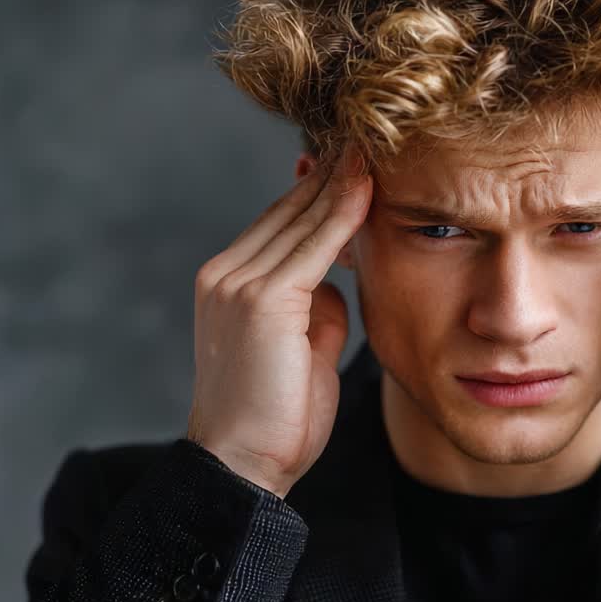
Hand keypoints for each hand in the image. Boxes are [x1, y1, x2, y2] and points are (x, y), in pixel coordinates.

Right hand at [186, 149, 371, 498]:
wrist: (244, 465)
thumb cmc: (278, 416)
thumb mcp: (303, 349)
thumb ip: (318, 308)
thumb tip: (339, 281)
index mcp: (229, 283)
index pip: (281, 223)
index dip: (321, 191)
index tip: (358, 161)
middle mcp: (226, 273)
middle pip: (290, 209)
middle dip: (333, 173)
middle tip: (371, 136)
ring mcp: (239, 283)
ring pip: (302, 218)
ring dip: (342, 181)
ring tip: (375, 144)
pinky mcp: (262, 299)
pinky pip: (314, 244)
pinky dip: (343, 212)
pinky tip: (368, 184)